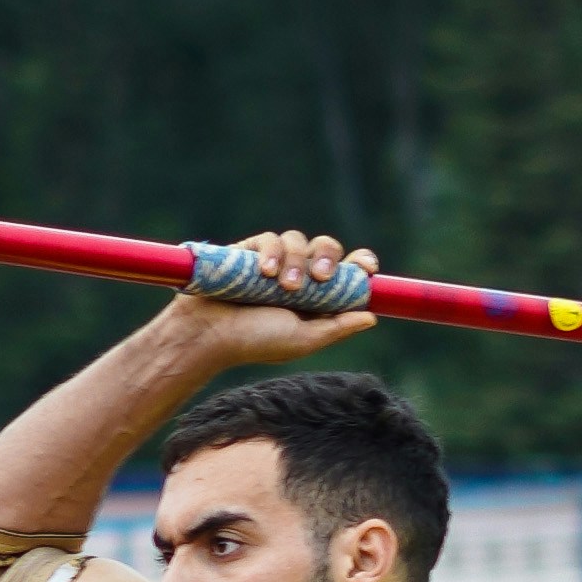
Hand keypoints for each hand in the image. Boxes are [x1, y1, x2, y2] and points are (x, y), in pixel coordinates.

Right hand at [166, 225, 375, 375]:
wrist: (208, 334)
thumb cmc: (254, 342)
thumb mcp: (302, 340)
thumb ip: (337, 328)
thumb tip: (373, 316)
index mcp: (315, 299)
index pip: (345, 273)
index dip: (359, 265)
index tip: (367, 268)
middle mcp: (297, 277)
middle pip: (327, 248)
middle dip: (328, 258)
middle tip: (321, 278)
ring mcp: (274, 263)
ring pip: (299, 240)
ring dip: (296, 260)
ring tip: (283, 287)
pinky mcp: (250, 252)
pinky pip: (271, 239)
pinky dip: (272, 252)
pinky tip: (264, 273)